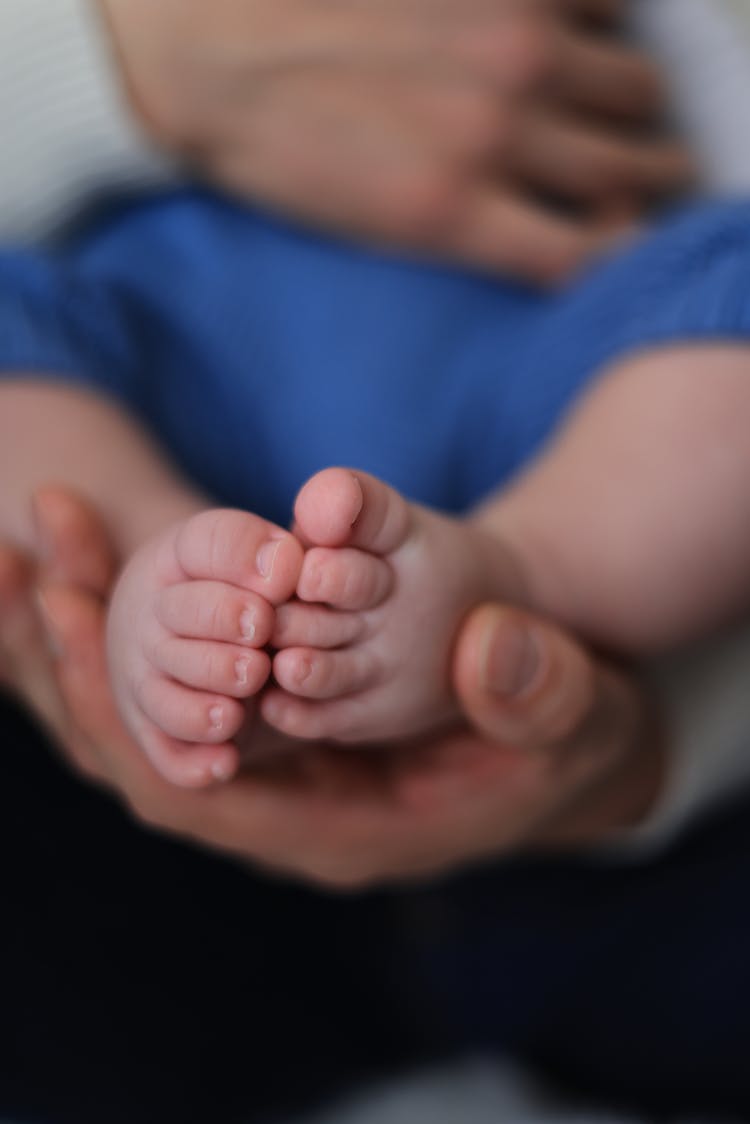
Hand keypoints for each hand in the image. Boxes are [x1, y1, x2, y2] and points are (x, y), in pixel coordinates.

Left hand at [0, 490, 662, 885]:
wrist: (563, 743)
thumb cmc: (567, 736)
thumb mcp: (575, 714)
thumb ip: (540, 690)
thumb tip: (487, 647)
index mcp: (341, 830)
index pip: (194, 799)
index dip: (124, 720)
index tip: (67, 624)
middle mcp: (288, 812)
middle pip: (148, 762)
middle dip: (83, 673)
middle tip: (34, 567)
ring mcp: (279, 773)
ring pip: (156, 728)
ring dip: (97, 648)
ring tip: (50, 549)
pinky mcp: (281, 732)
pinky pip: (187, 693)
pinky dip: (140, 637)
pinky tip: (107, 569)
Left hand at [98, 0, 689, 282]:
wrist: (196, 44)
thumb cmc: (272, 150)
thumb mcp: (369, 231)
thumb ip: (469, 237)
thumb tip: (546, 230)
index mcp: (453, 211)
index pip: (590, 258)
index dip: (618, 255)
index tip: (618, 242)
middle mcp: (497, 127)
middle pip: (633, 172)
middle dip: (648, 180)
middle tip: (646, 173)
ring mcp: (506, 39)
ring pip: (635, 87)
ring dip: (634, 106)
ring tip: (617, 104)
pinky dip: (605, 18)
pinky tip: (574, 30)